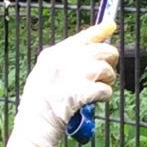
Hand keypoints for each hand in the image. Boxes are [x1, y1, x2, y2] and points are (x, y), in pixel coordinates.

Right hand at [12, 22, 118, 146]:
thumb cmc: (41, 100)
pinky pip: (106, 89)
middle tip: (102, 73)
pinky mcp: (84, 91)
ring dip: (106, 81)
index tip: (111, 25)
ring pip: (107, 70)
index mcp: (54, 53)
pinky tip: (94, 100)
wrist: (36, 121)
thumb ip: (66, 58)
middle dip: (108, 62)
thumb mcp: (46, 71)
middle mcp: (66, 59)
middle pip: (103, 51)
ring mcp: (76, 75)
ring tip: (95, 90)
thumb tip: (89, 46)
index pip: (83, 36)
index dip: (100, 31)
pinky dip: (104, 96)